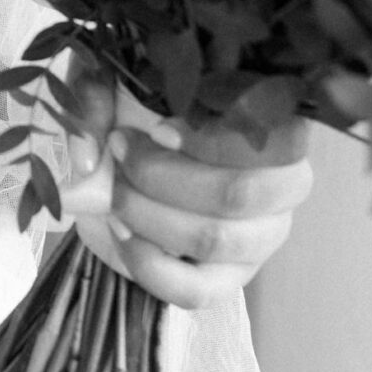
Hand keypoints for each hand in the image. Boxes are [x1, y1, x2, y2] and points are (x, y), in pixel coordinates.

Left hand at [60, 75, 311, 308]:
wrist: (132, 165)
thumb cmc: (142, 109)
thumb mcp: (116, 80)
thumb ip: (97, 93)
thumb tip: (87, 155)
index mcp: (277, 124)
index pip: (272, 137)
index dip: (211, 138)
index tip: (155, 130)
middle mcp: (285, 185)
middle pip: (239, 193)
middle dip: (163, 176)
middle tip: (119, 152)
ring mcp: (261, 239)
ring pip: (216, 239)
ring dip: (151, 216)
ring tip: (114, 194)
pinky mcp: (230, 280)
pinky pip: (196, 290)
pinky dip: (149, 264)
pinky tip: (121, 233)